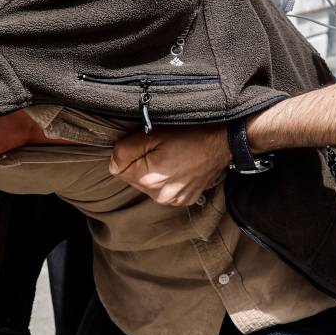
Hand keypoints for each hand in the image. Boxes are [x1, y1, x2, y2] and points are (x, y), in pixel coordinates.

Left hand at [110, 125, 229, 206]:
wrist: (222, 142)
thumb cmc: (189, 133)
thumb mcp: (152, 134)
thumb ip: (125, 150)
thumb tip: (113, 163)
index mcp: (149, 179)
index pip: (117, 169)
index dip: (126, 153)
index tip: (142, 144)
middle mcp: (160, 196)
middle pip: (132, 178)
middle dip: (139, 163)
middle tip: (158, 148)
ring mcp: (173, 200)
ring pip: (147, 184)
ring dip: (152, 172)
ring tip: (169, 157)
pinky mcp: (184, 200)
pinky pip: (163, 190)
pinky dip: (166, 179)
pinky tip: (177, 167)